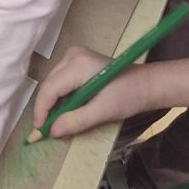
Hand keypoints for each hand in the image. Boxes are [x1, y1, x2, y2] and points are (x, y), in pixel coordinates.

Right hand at [32, 44, 150, 139]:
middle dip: (46, 109)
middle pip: (49, 85)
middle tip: (48, 131)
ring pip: (53, 84)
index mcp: (77, 64)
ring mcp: (74, 56)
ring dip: (53, 104)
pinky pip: (60, 81)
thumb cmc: (129, 96)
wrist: (148, 84)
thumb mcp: (103, 111)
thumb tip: (52, 131)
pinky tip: (66, 111)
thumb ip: (76, 121)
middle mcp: (71, 55)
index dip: (41, 111)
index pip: (49, 89)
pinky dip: (61, 98)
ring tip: (58, 123)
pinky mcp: (77, 60)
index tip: (40, 132)